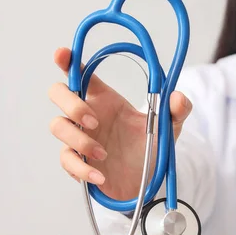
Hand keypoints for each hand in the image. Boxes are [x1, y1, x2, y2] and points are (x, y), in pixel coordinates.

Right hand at [48, 47, 192, 200]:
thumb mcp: (169, 128)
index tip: (62, 54)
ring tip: (104, 154)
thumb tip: (177, 97)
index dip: (68, 62)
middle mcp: (88, 114)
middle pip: (59, 93)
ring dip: (79, 139)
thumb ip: (178, 110)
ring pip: (58, 126)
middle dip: (71, 103)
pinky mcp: (76, 162)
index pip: (81, 74)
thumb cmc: (151, 147)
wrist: (146, 180)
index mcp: (105, 99)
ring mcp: (79, 137)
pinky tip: (100, 176)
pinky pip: (66, 160)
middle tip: (95, 121)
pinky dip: (81, 169)